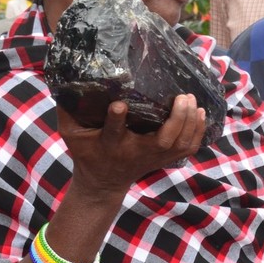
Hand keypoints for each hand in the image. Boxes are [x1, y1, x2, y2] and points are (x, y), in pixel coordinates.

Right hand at [57, 94, 205, 195]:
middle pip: (162, 141)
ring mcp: (153, 158)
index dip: (116, 120)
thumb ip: (66, 109)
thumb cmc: (86, 152)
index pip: (113, 132)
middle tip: (181, 96)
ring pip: (179, 144)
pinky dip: (198, 132)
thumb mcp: (70, 133)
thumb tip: (63, 79)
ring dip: (190, 123)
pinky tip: (200, 113)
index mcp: (110, 145)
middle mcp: (135, 152)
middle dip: (176, 120)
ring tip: (192, 100)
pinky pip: (187, 149)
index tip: (120, 104)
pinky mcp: (164, 160)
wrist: (102, 183)